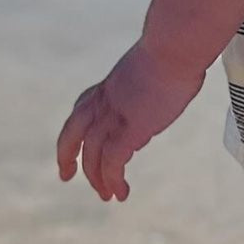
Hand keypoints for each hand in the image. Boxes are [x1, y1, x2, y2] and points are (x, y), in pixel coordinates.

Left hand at [56, 40, 204, 202]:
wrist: (175, 46)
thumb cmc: (177, 48)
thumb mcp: (157, 65)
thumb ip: (154, 80)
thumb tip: (174, 79)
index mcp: (110, 85)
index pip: (82, 109)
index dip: (77, 129)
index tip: (76, 144)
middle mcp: (104, 101)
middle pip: (73, 133)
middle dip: (66, 155)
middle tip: (66, 175)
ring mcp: (114, 115)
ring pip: (92, 154)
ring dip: (97, 178)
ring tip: (107, 196)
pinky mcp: (130, 129)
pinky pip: (113, 162)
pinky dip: (112, 180)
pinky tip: (120, 194)